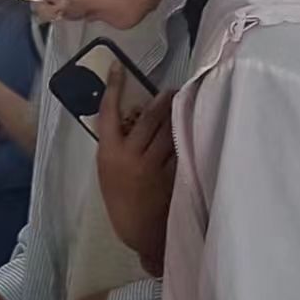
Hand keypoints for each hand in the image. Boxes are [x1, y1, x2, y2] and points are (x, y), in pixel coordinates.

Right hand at [97, 72, 177, 271]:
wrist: (140, 232)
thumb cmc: (121, 201)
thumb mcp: (108, 172)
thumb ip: (118, 147)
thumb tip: (132, 120)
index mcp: (109, 153)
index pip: (108, 112)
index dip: (113, 87)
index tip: (117, 67)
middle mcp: (130, 155)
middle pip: (148, 117)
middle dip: (161, 99)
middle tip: (170, 88)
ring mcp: (153, 164)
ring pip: (167, 130)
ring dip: (176, 114)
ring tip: (183, 102)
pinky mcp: (172, 173)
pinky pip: (179, 148)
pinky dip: (184, 136)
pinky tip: (190, 129)